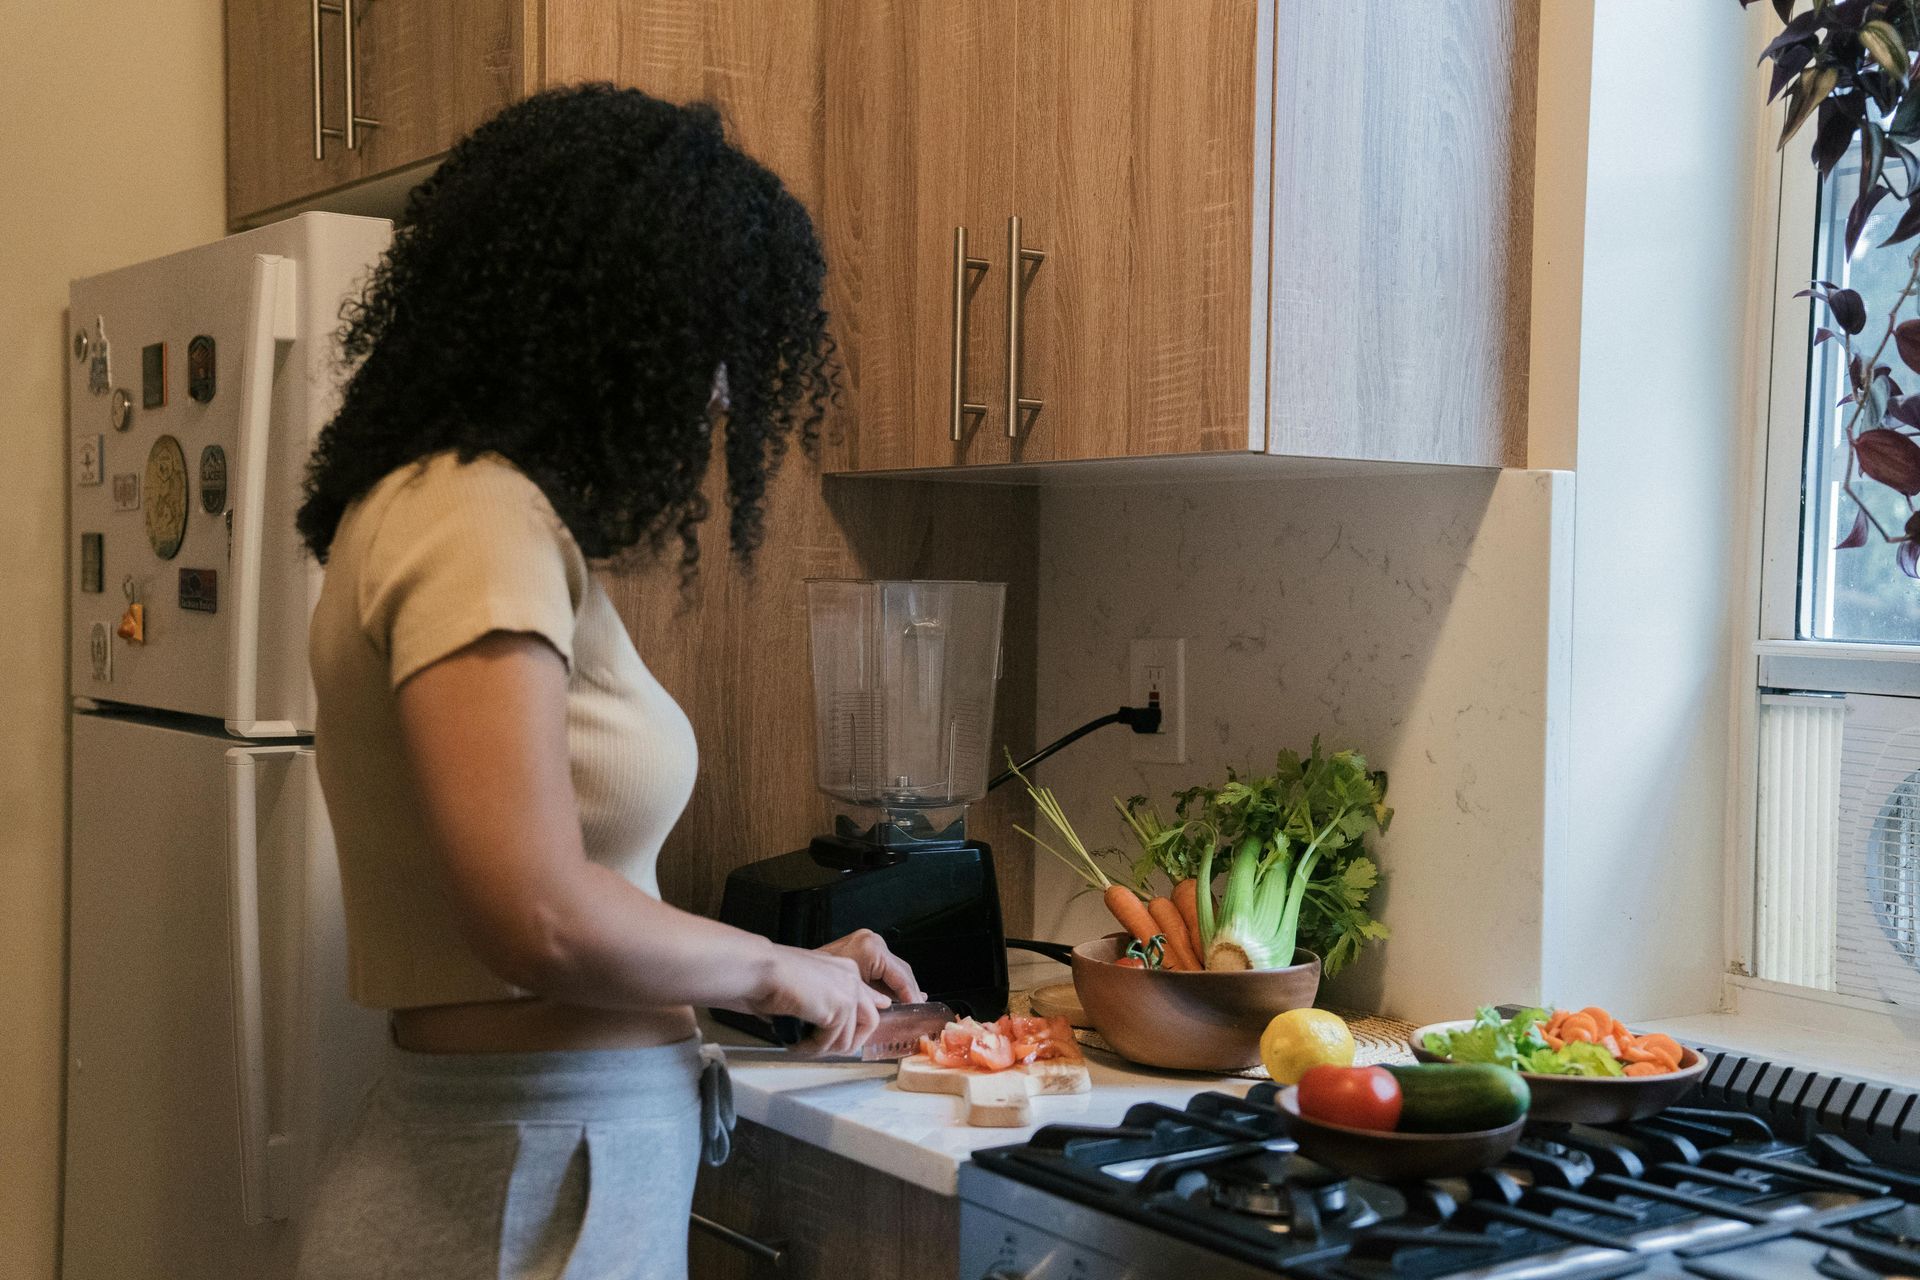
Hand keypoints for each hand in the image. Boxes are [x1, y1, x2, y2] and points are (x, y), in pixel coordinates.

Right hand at [750, 944, 891, 1056]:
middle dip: (845, 1042)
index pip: (868, 1001)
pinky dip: (810, 1048)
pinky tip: (795, 1042)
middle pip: (869, 1022)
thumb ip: (824, 1001)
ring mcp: (848, 993)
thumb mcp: (805, 986)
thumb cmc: (770, 975)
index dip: (861, 1025)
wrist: (760, 969)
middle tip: (820, 1049)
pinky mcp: (839, 1009)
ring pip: (847, 1039)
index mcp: (844, 968)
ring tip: (801, 1045)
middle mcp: (851, 978)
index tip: (854, 1037)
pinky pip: (829, 1043)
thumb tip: (829, 1026)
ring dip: (822, 1049)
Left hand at [815, 928, 925, 1004]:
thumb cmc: (819, 982)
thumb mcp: (853, 994)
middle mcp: (872, 941)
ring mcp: (868, 942)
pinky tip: (896, 994)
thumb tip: (897, 1008)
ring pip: (894, 969)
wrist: (793, 970)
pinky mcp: (863, 947)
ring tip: (910, 1003)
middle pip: (901, 970)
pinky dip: (889, 982)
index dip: (911, 995)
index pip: (901, 976)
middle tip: (917, 1009)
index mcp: (872, 949)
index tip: (918, 1009)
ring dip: (901, 987)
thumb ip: (876, 1000)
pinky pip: (883, 967)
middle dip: (909, 991)